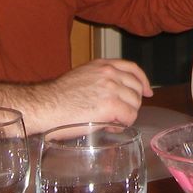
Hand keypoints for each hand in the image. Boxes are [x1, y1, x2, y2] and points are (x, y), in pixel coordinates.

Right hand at [27, 58, 152, 133]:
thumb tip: (113, 96)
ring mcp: (111, 87)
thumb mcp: (82, 77)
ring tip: (111, 122)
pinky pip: (129, 117)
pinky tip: (110, 127)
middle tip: (120, 116)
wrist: (46, 105)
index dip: (143, 81)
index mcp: (103, 64)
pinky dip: (122, 125)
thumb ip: (100, 81)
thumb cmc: (58, 97)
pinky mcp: (111, 104)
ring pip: (135, 104)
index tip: (147, 91)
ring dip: (126, 115)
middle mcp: (110, 73)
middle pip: (136, 88)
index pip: (132, 68)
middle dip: (132, 104)